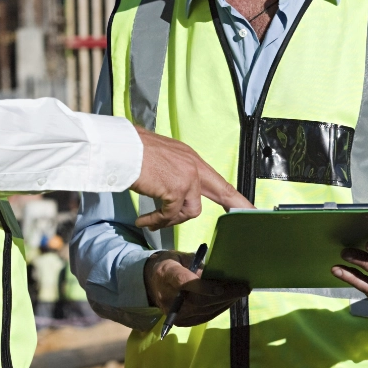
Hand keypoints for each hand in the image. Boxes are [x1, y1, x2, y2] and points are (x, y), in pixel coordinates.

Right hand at [131, 127, 250, 230]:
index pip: (216, 179)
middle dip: (236, 204)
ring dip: (171, 219)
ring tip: (153, 219)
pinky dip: (155, 220)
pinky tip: (143, 220)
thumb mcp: (158, 157)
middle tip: (248, 214)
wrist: (119, 147)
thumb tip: (169, 192)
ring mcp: (187, 177)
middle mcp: (192, 165)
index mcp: (188, 157)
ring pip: (190, 211)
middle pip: (221, 191)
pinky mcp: (176, 189)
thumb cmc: (129, 150)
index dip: (233, 195)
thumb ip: (170, 173)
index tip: (248, 207)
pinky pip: (168, 215)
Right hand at [143, 250, 248, 326]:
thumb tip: (220, 274)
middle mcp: (168, 297)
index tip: (222, 287)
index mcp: (167, 274)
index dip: (204, 287)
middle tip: (244, 288)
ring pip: (205, 310)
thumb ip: (198, 265)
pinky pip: (204, 317)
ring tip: (240, 293)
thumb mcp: (182, 257)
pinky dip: (219, 309)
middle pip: (199, 300)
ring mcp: (174, 312)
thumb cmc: (171, 264)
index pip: (185, 283)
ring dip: (226, 302)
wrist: (152, 282)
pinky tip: (230, 301)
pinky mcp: (181, 321)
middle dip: (225, 295)